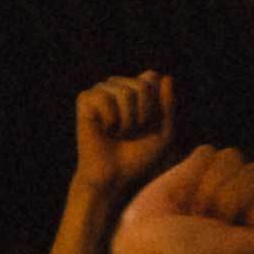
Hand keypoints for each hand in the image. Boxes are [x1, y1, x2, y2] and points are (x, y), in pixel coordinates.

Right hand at [73, 70, 177, 194]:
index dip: (156, 101)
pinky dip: (110, 118)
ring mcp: (100, 93)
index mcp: (135, 91)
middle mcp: (117, 88)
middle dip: (144, 112)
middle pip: (142, 84)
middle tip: (133, 132)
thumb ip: (168, 105)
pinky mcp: (85, 101)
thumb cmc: (138, 156)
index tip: (150, 124)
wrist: (114, 176)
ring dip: (128, 118)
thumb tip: (165, 77)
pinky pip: (104, 98)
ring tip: (119, 132)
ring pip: (125, 91)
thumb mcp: (164, 132)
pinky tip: (104, 129)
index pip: (151, 77)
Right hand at [108, 145, 253, 253]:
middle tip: (209, 223)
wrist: (140, 251)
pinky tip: (182, 194)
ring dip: (209, 187)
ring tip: (194, 211)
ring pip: (234, 158)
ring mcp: (222, 183)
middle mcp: (249, 202)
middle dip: (229, 199)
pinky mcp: (195, 168)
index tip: (243, 228)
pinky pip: (209, 152)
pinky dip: (192, 171)